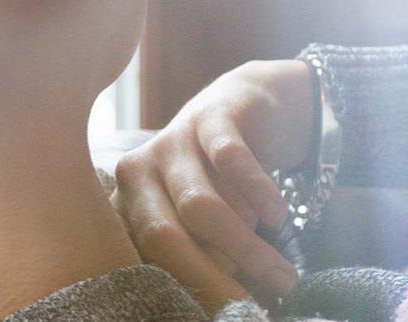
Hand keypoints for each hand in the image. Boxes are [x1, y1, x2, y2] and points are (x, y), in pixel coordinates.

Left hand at [109, 60, 314, 313]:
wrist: (246, 106)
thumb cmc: (217, 184)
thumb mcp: (199, 227)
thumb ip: (197, 260)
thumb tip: (217, 311)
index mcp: (124, 207)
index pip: (136, 257)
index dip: (173, 291)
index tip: (212, 317)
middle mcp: (137, 173)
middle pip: (162, 236)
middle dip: (208, 280)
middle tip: (247, 311)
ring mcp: (170, 142)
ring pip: (201, 206)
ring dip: (244, 247)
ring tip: (284, 278)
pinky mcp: (208, 116)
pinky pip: (230, 158)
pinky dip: (256, 191)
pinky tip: (278, 216)